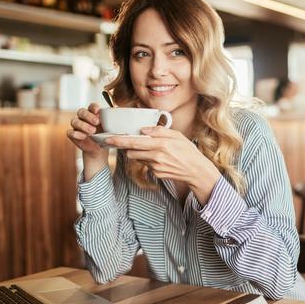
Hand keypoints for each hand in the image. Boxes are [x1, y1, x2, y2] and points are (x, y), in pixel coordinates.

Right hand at [67, 103, 107, 158]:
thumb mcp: (110, 128)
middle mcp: (83, 117)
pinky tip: (83, 136)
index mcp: (93, 113)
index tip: (98, 110)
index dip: (93, 107)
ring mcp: (77, 126)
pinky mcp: (73, 135)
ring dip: (83, 125)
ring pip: (74, 121)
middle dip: (88, 116)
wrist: (99, 148)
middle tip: (97, 122)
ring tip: (92, 131)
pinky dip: (76, 134)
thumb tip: (121, 117)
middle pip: (81, 112)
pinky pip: (70, 132)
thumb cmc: (105, 135)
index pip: (91, 106)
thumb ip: (112, 122)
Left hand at [105, 126, 221, 203]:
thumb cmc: (188, 151)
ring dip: (139, 153)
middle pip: (132, 152)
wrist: (196, 171)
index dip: (120, 141)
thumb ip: (159, 130)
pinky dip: (148, 160)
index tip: (109, 138)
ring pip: (138, 158)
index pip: (135, 142)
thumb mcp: (177, 135)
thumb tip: (143, 129)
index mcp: (161, 144)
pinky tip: (160, 159)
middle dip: (126, 147)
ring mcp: (155, 167)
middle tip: (121, 142)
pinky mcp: (156, 174)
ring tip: (151, 150)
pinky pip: (146, 165)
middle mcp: (156, 156)